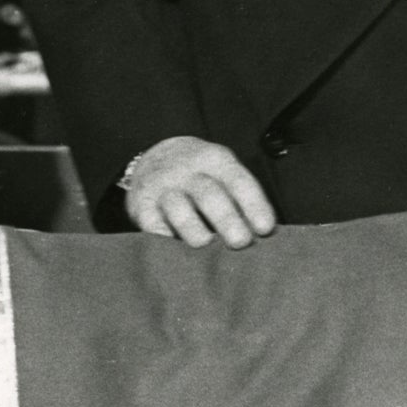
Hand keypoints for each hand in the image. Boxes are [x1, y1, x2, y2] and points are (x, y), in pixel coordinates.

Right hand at [123, 136, 277, 248]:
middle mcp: (187, 171)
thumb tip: (262, 236)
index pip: (238, 181)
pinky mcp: (141, 204)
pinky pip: (151, 223)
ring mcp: (162, 186)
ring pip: (178, 207)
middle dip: (226, 219)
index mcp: (215, 160)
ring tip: (205, 246)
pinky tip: (175, 248)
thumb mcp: (221, 172)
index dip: (253, 205)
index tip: (265, 229)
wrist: (154, 158)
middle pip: (208, 194)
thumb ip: (240, 198)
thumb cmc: (200, 175)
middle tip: (240, 242)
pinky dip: (163, 237)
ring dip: (194, 229)